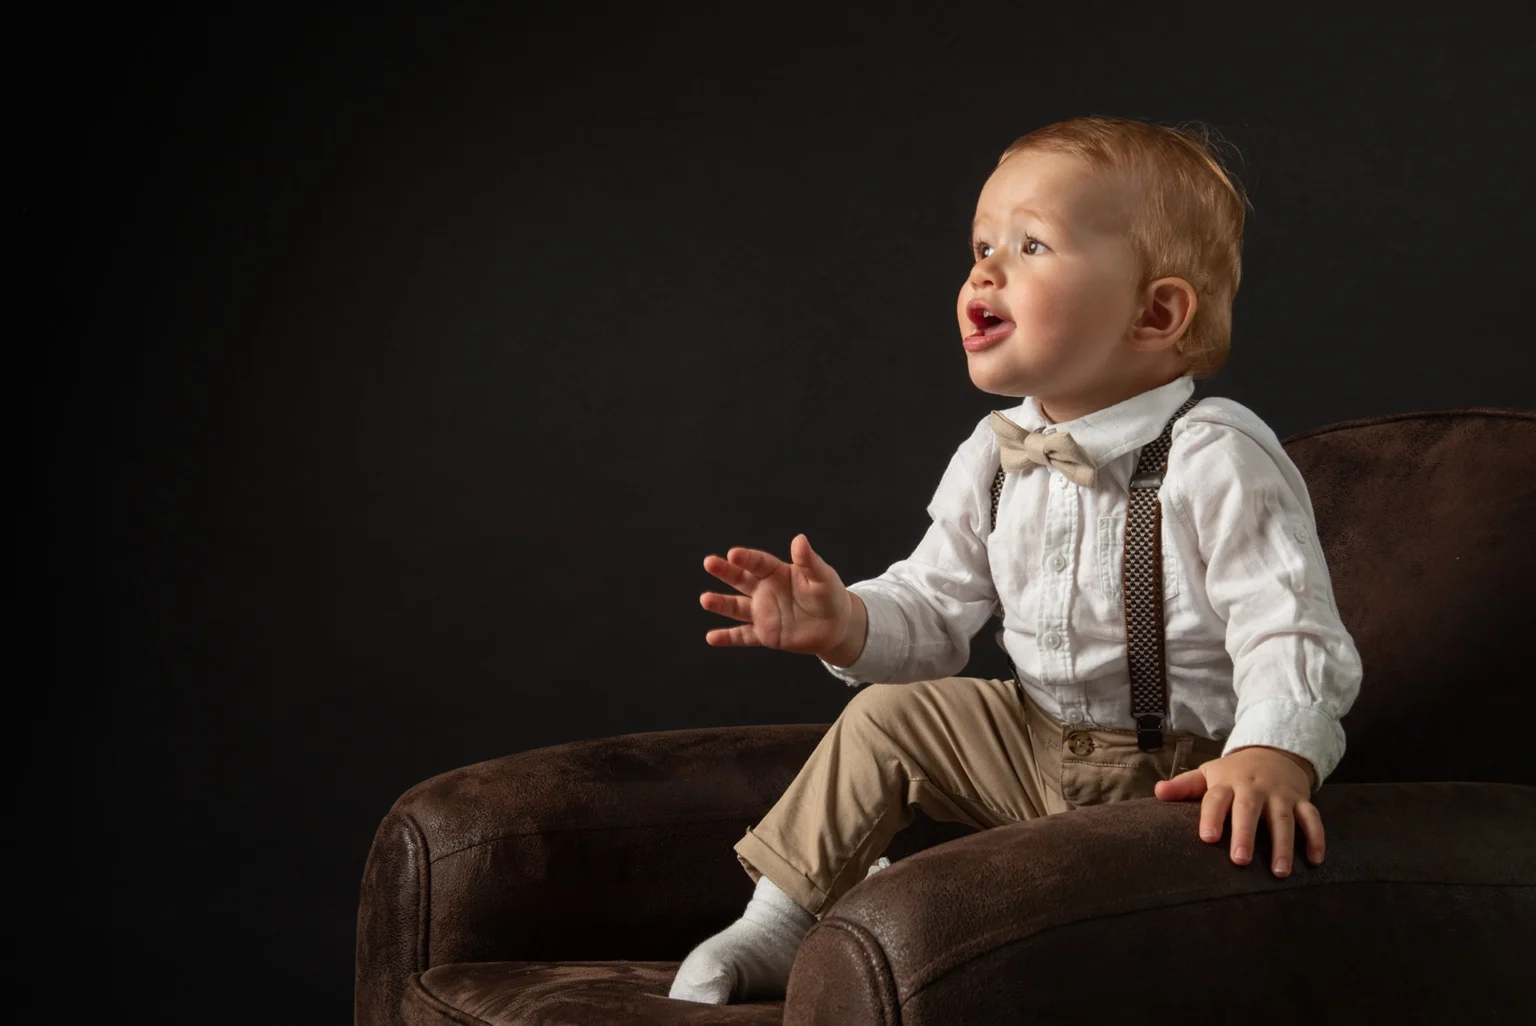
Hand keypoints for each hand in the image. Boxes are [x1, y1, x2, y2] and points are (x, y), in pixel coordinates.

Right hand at [699, 534, 853, 656]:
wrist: (835, 626)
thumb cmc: (829, 595)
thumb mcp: (822, 577)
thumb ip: (809, 561)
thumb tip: (799, 539)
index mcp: (777, 573)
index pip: (758, 563)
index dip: (747, 558)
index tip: (733, 553)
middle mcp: (764, 590)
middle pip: (740, 579)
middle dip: (725, 571)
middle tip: (709, 562)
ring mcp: (762, 613)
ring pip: (737, 607)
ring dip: (721, 603)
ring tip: (705, 599)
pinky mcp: (764, 634)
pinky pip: (743, 636)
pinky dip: (728, 638)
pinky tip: (711, 638)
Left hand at [1153, 745, 1324, 878]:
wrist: (1274, 751)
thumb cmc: (1234, 772)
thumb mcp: (1208, 774)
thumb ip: (1185, 786)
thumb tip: (1157, 793)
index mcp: (1227, 783)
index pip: (1216, 799)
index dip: (1211, 817)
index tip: (1207, 838)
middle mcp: (1254, 788)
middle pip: (1249, 810)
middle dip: (1245, 835)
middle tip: (1240, 861)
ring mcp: (1280, 795)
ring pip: (1283, 819)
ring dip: (1283, 845)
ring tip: (1278, 872)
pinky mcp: (1302, 801)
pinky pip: (1312, 819)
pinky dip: (1316, 838)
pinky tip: (1315, 861)